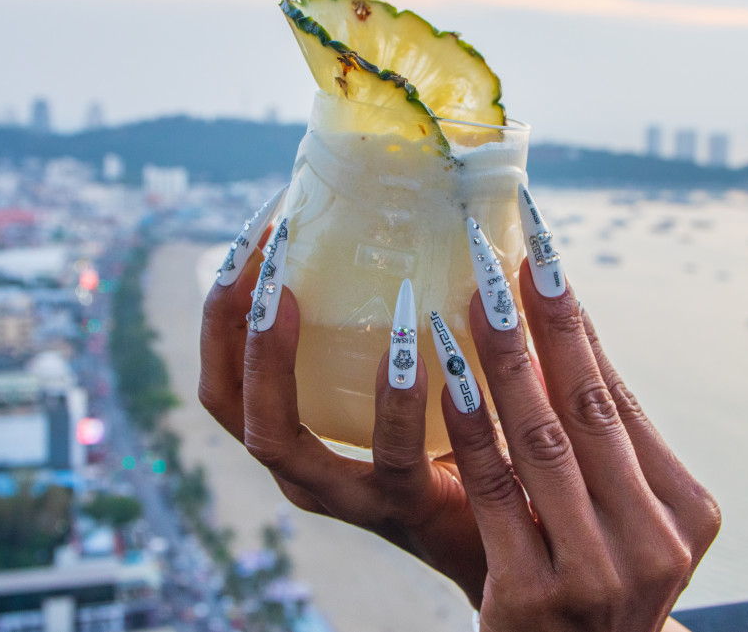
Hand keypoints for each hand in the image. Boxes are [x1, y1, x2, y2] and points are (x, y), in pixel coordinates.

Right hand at [198, 246, 488, 603]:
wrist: (523, 530)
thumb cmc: (469, 437)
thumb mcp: (422, 375)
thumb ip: (408, 315)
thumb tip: (429, 217)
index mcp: (302, 434)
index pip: (228, 373)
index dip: (224, 309)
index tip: (253, 234)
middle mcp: (306, 469)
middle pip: (227, 402)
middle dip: (225, 326)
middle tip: (253, 257)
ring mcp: (350, 493)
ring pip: (276, 436)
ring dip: (272, 358)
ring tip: (287, 295)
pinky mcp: (409, 504)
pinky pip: (389, 453)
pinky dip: (392, 397)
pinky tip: (407, 347)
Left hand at [441, 262, 720, 631]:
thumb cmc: (590, 576)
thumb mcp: (617, 514)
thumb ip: (599, 440)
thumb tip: (552, 326)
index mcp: (685, 510)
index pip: (618, 398)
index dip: (577, 325)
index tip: (543, 259)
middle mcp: (654, 542)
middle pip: (586, 408)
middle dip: (543, 324)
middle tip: (504, 256)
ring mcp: (597, 574)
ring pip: (543, 443)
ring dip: (505, 363)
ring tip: (472, 299)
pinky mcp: (534, 597)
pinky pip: (497, 493)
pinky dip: (471, 430)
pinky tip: (446, 376)